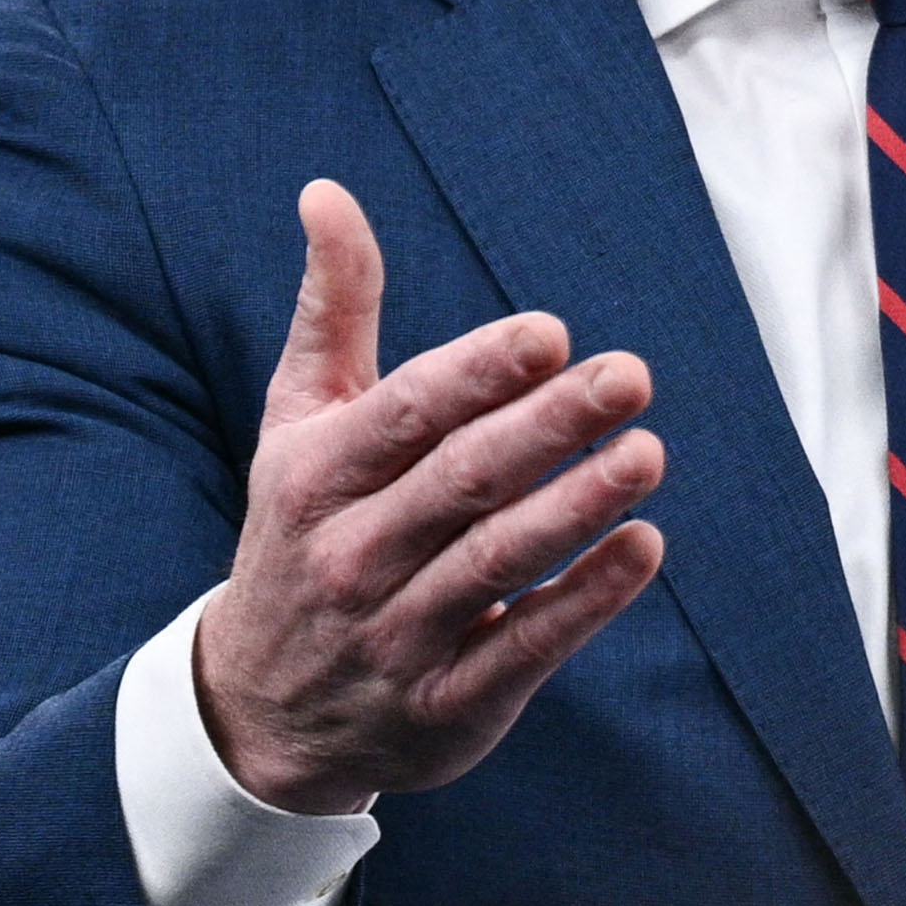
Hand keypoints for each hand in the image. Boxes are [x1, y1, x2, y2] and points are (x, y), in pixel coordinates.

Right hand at [191, 179, 668, 813]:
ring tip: (647, 454)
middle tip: (629, 376)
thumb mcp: (296, 424)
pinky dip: (584, 601)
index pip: (405, 413)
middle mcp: (351, 555)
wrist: (258, 714)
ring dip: (576, 509)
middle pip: (461, 481)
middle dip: (548, 427)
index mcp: (315, 476)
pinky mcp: (448, 704)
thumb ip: (331, 310)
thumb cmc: (301, 534)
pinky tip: (643, 548)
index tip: (551, 334)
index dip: (479, 373)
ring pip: (496, 564)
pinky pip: (523, 648)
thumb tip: (326, 191)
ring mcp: (397, 636)